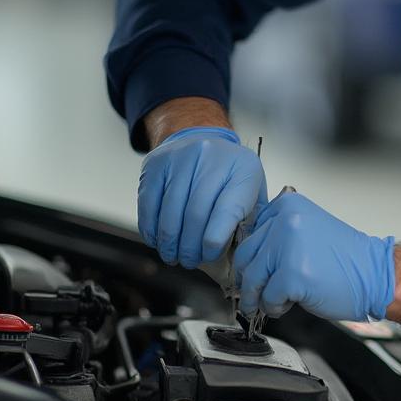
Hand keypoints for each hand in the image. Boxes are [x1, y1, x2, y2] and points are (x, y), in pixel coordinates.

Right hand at [138, 127, 266, 267]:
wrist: (200, 139)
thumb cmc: (228, 176)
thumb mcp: (251, 192)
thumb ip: (249, 221)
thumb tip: (240, 256)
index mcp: (243, 168)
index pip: (229, 208)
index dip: (216, 237)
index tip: (209, 254)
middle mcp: (212, 157)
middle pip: (196, 212)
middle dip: (190, 246)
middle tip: (190, 261)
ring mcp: (181, 157)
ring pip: (171, 210)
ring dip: (169, 242)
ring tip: (173, 256)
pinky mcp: (156, 163)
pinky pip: (149, 202)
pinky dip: (151, 228)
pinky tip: (157, 240)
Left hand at [234, 191, 394, 321]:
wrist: (374, 274)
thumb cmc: (344, 258)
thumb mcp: (307, 229)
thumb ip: (278, 234)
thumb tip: (247, 257)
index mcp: (288, 205)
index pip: (250, 232)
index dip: (251, 257)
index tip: (253, 270)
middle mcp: (286, 220)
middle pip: (246, 255)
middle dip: (247, 280)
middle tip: (253, 294)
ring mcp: (288, 247)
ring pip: (252, 278)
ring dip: (257, 297)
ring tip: (270, 303)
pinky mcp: (292, 274)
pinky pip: (268, 297)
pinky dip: (274, 307)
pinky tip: (287, 305)